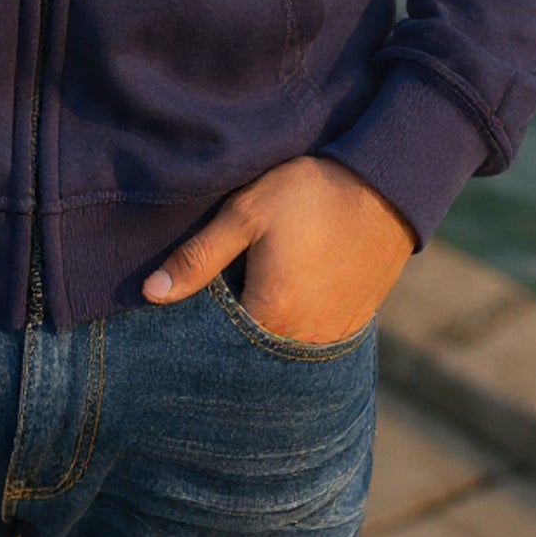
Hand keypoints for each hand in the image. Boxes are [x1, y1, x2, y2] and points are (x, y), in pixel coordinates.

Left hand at [140, 154, 416, 342]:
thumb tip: (150, 293)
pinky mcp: (353, 325)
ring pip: (284, 348)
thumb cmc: (309, 193)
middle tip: (228, 295)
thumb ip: (198, 257)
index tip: (194, 307)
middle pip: (254, 351)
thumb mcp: (245, 213)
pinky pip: (314, 340)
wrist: (384, 185)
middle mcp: (304, 338)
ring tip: (260, 292)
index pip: (220, 345)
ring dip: (268, 331)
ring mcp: (332, 336)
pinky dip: (297, 326)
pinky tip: (291, 296)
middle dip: (234, 334)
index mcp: (272, 315)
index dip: (203, 327)